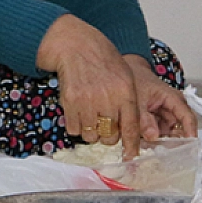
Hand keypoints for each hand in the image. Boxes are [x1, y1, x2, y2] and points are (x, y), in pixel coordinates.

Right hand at [36, 14, 144, 159]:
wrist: (76, 46)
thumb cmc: (103, 62)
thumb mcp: (126, 78)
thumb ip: (129, 104)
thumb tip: (128, 132)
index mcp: (126, 92)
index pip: (131, 127)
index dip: (131, 145)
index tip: (131, 156)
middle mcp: (107, 98)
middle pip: (110, 136)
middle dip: (109, 136)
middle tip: (106, 125)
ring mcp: (87, 101)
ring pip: (91, 135)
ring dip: (92, 132)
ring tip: (92, 116)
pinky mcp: (70, 102)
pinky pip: (74, 129)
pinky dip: (77, 126)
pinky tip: (80, 112)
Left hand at [123, 54, 196, 143]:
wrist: (126, 74)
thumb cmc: (134, 81)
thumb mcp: (137, 100)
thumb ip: (143, 119)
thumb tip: (153, 137)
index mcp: (172, 99)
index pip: (187, 117)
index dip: (190, 132)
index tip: (191, 146)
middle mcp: (172, 108)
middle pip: (179, 129)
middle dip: (173, 143)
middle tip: (166, 155)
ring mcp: (164, 116)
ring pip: (168, 134)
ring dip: (161, 143)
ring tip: (152, 152)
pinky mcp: (156, 121)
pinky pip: (158, 133)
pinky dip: (152, 140)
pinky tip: (144, 147)